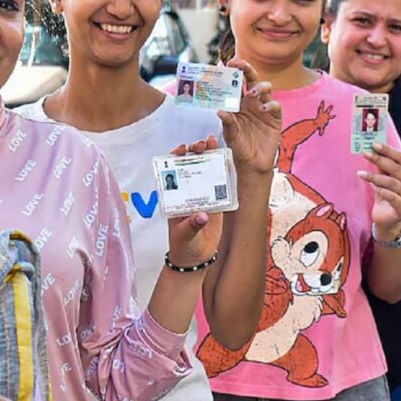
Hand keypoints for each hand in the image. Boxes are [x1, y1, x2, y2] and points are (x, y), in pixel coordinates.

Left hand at [167, 136, 224, 266]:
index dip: (176, 157)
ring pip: (205, 169)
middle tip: (202, 143)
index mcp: (174, 196)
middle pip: (190, 165)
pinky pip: (220, 182)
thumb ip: (192, 225)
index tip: (182, 149)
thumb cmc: (182, 245)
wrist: (195, 257)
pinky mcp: (216, 201)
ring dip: (209, 155)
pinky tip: (228, 158)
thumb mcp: (183, 235)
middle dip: (195, 151)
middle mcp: (187, 191)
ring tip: (214, 142)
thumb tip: (202, 217)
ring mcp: (202, 194)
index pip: (172, 171)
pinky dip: (223, 169)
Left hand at [218, 59, 281, 174]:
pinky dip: (270, 104)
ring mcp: (264, 108)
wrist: (252, 162)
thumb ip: (227, 122)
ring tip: (251, 93)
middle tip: (240, 65)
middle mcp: (251, 102)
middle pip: (252, 80)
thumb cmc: (239, 145)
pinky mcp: (275, 117)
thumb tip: (220, 111)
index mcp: (238, 103)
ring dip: (259, 87)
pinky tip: (263, 109)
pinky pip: (275, 105)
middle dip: (247, 70)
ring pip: (266, 88)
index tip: (228, 64)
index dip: (234, 72)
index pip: (236, 83)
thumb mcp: (230, 134)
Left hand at [357, 142, 400, 236]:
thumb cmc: (388, 195)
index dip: (389, 151)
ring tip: (361, 173)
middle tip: (366, 154)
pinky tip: (371, 186)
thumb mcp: (385, 178)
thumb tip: (373, 150)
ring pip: (393, 182)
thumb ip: (383, 167)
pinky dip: (380, 190)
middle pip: (397, 169)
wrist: (387, 219)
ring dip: (375, 176)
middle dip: (380, 160)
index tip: (374, 145)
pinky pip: (391, 196)